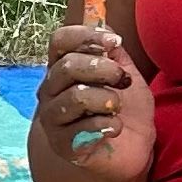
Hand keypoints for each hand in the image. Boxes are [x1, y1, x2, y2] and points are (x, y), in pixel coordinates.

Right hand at [33, 23, 155, 181]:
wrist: (131, 150)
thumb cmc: (125, 108)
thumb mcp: (125, 72)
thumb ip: (113, 52)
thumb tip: (106, 30)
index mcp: (63, 67)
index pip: (60, 40)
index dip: (86, 36)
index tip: (114, 42)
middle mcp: (51, 90)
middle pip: (68, 66)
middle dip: (104, 70)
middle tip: (123, 80)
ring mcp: (53, 119)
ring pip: (75, 98)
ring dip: (106, 100)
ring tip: (117, 108)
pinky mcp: (62, 144)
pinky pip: (84, 127)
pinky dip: (108, 125)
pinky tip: (115, 129)